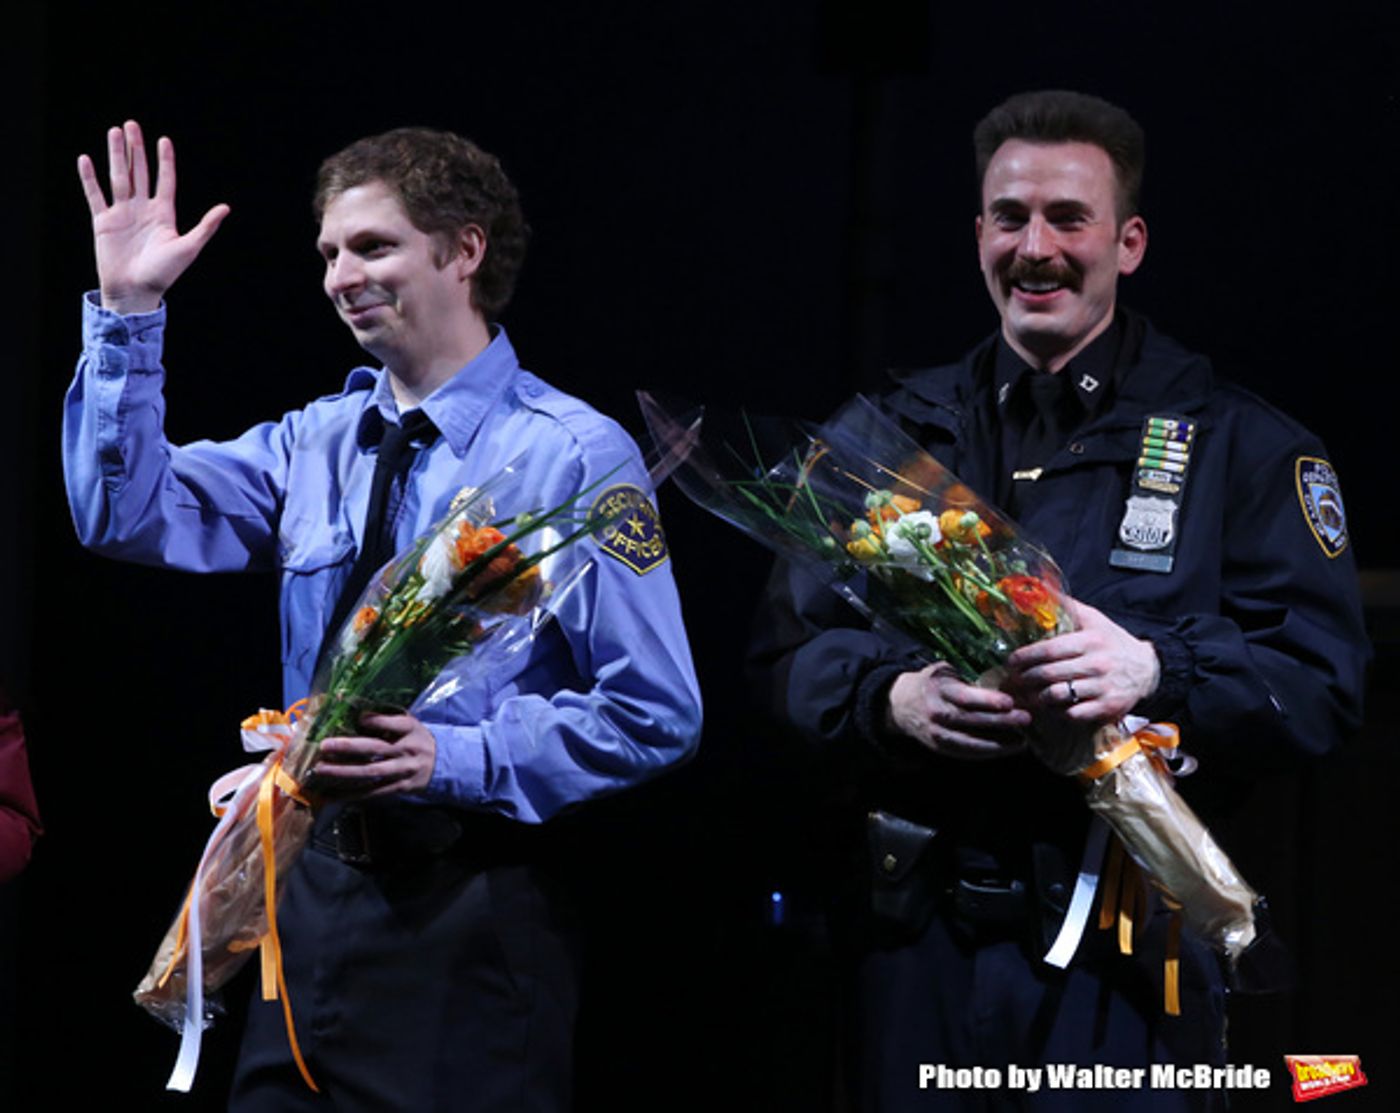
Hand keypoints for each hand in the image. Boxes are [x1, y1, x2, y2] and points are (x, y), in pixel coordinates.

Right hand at [77, 120, 228, 313]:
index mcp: (164, 214)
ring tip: (114, 132)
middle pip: (139, 173)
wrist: (135, 292)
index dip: (165, 161)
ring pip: (119, 178)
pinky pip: (95, 195)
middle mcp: (142, 210)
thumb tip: (226, 208)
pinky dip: (89, 178)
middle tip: (131, 125)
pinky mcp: (103, 222)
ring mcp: (122, 214)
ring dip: (116, 155)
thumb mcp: (188, 248)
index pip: (165, 181)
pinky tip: (86, 159)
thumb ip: (205, 226)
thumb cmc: (164, 274)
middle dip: (136, 149)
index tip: (164, 139)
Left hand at [311, 711, 436, 799]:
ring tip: (321, 770)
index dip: (376, 721)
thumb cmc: (416, 738)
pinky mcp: (400, 787)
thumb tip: (352, 707)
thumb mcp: (408, 723)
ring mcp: (403, 770)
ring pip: (371, 772)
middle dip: (349, 747)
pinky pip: (374, 792)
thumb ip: (385, 717)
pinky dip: (352, 794)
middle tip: (324, 745)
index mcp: (410, 729)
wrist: (441, 763)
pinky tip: (333, 794)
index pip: (394, 723)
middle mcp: (407, 750)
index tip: (358, 718)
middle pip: (376, 748)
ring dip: (344, 772)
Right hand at [886, 663, 1029, 759]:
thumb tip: (1003, 678)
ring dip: (999, 742)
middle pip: (971, 719)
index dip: (987, 700)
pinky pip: (967, 752)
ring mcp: (937, 733)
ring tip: (1022, 740)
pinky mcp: (940, 747)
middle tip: (1026, 718)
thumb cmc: (932, 684)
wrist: (901, 705)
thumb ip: (966, 676)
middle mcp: (936, 712)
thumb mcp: (944, 672)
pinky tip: (1007, 748)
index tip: (1010, 701)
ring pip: (971, 741)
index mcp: (938, 689)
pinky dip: (989, 751)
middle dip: (1001, 721)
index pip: (964, 697)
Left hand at [1003, 597, 1159, 725]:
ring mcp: (1102, 688)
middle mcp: (1097, 664)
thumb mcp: (1094, 619)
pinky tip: (1050, 706)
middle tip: (1013, 679)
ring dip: (1037, 696)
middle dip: (1024, 677)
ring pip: (1057, 696)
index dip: (1025, 656)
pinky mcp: (1107, 708)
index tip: (1011, 661)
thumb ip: (1067, 606)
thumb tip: (1039, 590)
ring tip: (1028, 693)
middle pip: (1048, 674)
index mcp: (1090, 640)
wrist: (1148, 669)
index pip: (1049, 649)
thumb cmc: (1113, 642)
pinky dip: (1057, 711)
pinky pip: (1073, 714)